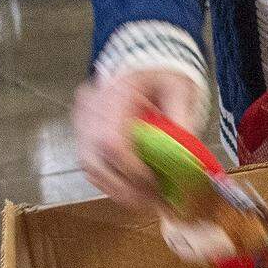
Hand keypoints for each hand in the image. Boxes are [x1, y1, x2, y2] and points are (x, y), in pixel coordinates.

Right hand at [74, 68, 205, 208]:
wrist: (144, 64)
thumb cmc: (164, 75)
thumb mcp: (182, 90)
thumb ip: (182, 120)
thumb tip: (185, 157)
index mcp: (114, 93)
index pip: (111, 140)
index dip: (131, 169)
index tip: (154, 185)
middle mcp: (90, 108)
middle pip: (94, 160)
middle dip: (125, 188)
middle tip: (154, 202)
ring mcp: (82, 122)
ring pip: (90, 168)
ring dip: (118, 190)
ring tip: (148, 200)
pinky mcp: (83, 134)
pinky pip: (91, 167)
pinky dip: (112, 183)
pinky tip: (135, 190)